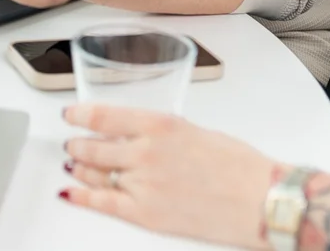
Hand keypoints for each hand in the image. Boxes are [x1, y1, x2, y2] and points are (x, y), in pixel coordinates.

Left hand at [61, 104, 274, 247]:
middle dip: (79, 144)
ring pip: (95, 172)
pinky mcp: (146, 214)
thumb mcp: (194, 131)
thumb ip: (161, 133)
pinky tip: (69, 192)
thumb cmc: (239, 166)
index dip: (80, 115)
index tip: (71, 115)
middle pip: (94, 145)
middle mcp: (145, 151)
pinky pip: (103, 202)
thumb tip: (139, 137)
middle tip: (73, 143)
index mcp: (159, 124)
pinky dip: (82, 196)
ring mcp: (143, 184)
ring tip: (75, 163)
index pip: (103, 115)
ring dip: (80, 167)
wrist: (260, 201)